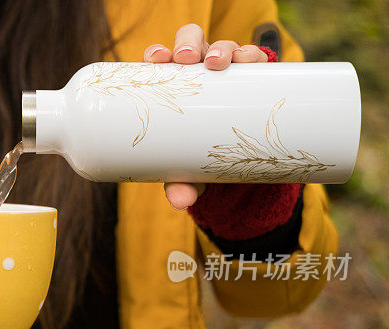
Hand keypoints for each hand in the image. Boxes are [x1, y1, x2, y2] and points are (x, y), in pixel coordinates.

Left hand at [142, 24, 269, 209]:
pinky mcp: (254, 78)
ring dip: (222, 47)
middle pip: (191, 43)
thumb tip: (181, 202)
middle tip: (187, 59)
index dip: (158, 53)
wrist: (234, 154)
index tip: (156, 59)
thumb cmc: (197, 151)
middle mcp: (198, 69)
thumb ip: (180, 182)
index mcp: (173, 82)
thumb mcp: (187, 168)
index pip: (161, 59)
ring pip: (224, 46)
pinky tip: (253, 60)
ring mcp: (228, 69)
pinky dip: (253, 56)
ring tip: (219, 62)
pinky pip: (255, 60)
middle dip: (188, 44)